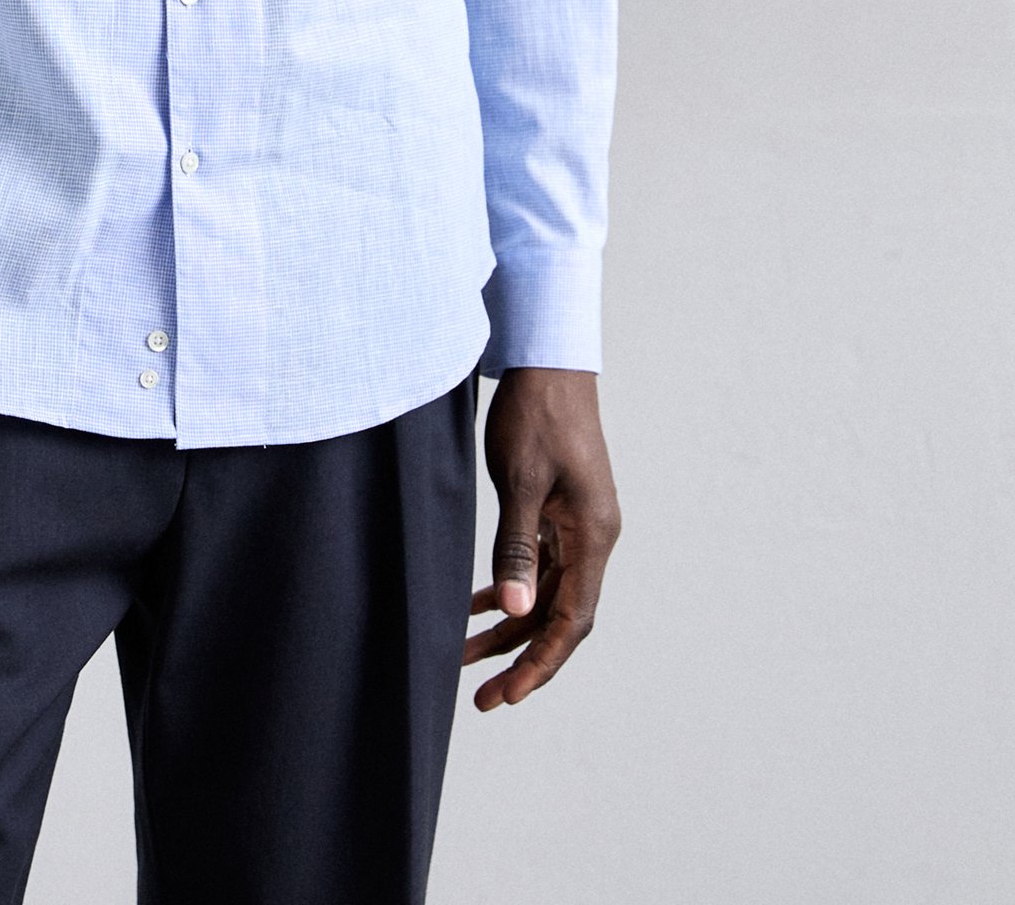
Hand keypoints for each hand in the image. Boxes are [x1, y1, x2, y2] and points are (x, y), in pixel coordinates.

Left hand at [463, 366, 619, 710]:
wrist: (548, 359)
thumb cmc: (536, 414)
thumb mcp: (519, 481)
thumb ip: (515, 548)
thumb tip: (514, 612)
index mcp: (593, 536)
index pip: (571, 620)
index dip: (540, 662)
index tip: (507, 695)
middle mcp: (592, 537)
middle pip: (560, 615)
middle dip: (521, 657)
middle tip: (482, 697)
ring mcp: (577, 523)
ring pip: (546, 593)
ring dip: (510, 625)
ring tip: (465, 655)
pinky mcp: (558, 509)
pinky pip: (539, 565)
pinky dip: (511, 587)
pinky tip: (478, 603)